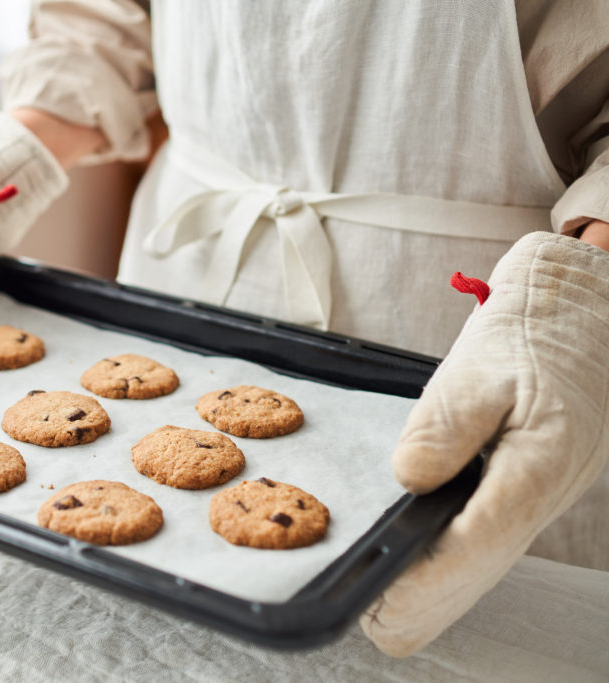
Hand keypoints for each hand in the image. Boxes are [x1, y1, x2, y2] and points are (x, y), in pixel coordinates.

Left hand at [360, 232, 608, 655]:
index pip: (476, 547)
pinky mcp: (525, 490)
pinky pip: (485, 543)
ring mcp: (536, 496)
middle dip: (420, 594)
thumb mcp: (484, 361)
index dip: (423, 580)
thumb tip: (409, 478)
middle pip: (476, 577)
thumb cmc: (541, 325)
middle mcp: (541, 494)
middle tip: (367, 591)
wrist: (593, 307)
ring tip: (378, 580)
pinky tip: (412, 551)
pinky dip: (447, 559)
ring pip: (481, 569)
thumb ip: (446, 423)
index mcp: (539, 464)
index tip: (378, 597)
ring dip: (432, 582)